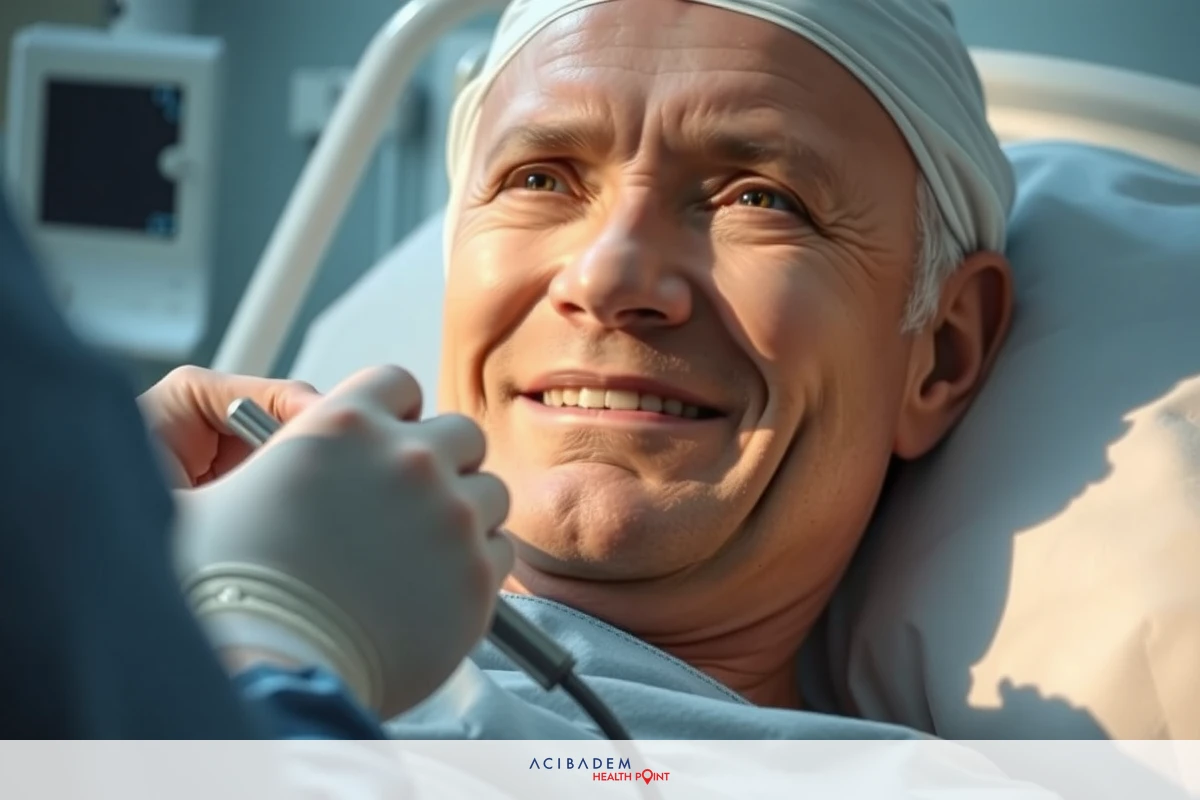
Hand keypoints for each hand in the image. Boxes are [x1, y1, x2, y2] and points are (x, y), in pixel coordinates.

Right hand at [174, 365, 514, 717]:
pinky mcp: (478, 572)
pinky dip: (476, 566)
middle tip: (414, 503)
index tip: (387, 446)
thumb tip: (249, 455)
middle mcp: (407, 457)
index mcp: (344, 423)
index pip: (398, 384)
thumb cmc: (229, 592)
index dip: (395, 414)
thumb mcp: (214, 499)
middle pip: (461, 433)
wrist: (267, 668)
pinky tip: (437, 588)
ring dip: (465, 514)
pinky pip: (500, 551)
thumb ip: (254, 462)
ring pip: (490, 492)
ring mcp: (450, 513)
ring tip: (427, 551)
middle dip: (444, 461)